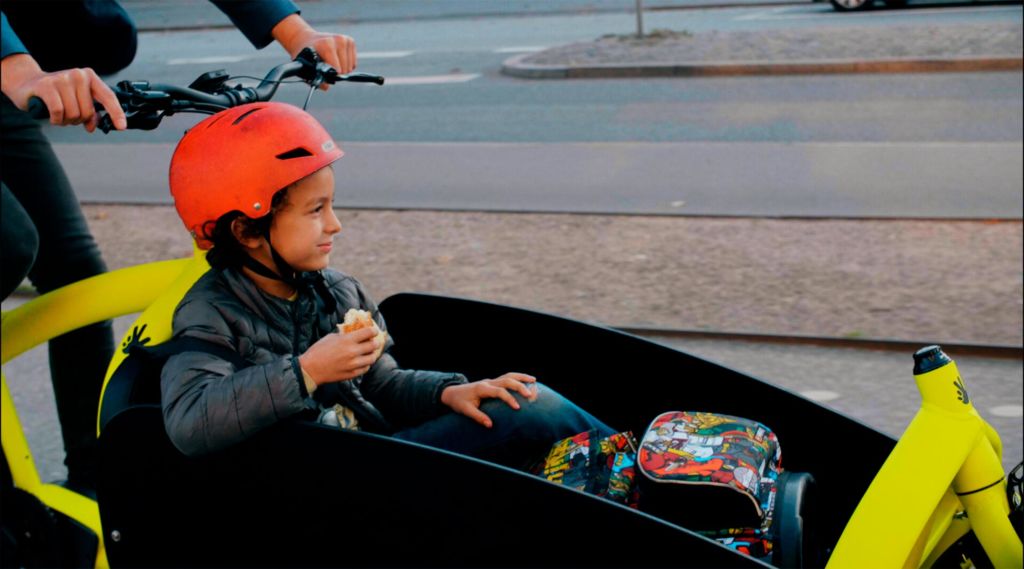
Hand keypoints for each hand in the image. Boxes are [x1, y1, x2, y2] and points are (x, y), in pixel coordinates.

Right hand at [0, 54, 126, 131]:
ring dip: (65, 121)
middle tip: (68, 116)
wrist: (27, 83)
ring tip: (59, 114)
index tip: (122, 127)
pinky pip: (58, 112)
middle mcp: (78, 75)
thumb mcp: (77, 101)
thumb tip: (94, 126)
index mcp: (89, 77)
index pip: (108, 97)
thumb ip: (90, 112)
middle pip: (88, 111)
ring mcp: (62, 79)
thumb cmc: (57, 94)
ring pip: (73, 114)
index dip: (116, 113)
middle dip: (78, 120)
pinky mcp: (46, 86)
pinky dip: (55, 119)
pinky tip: (51, 116)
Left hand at [272, 14, 355, 87]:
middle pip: (345, 69)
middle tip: (326, 67)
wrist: (306, 39)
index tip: (324, 74)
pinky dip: (346, 65)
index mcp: (327, 44)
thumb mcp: (306, 67)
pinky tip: (337, 60)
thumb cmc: (306, 55)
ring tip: (331, 63)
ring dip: (342, 69)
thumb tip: (327, 86)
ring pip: (350, 67)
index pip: (337, 69)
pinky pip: (353, 63)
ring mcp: (345, 40)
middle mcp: (338, 40)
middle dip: (336, 73)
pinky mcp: (350, 41)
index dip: (332, 76)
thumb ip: (317, 80)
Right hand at [298, 327, 380, 384]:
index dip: (373, 330)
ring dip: (372, 354)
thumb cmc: (318, 351)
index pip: (368, 332)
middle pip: (373, 345)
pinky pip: (365, 368)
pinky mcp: (352, 374)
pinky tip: (362, 362)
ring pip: (372, 358)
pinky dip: (366, 364)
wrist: (310, 369)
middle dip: (375, 342)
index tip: (374, 331)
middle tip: (373, 342)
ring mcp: (353, 364)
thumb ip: (344, 335)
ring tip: (369, 353)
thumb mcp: (331, 337)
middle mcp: (353, 352)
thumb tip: (354, 333)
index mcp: (347, 340)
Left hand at [440, 373, 537, 427]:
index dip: (509, 398)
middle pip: (507, 380)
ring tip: (534, 381)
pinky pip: (507, 377)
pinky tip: (527, 381)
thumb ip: (478, 417)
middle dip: (519, 386)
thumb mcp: (465, 411)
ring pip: (509, 375)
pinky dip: (518, 377)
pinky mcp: (493, 382)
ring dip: (521, 377)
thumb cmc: (459, 402)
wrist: (452, 393)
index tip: (517, 408)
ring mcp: (491, 381)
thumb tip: (490, 425)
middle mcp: (488, 382)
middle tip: (530, 395)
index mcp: (482, 388)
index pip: (499, 391)